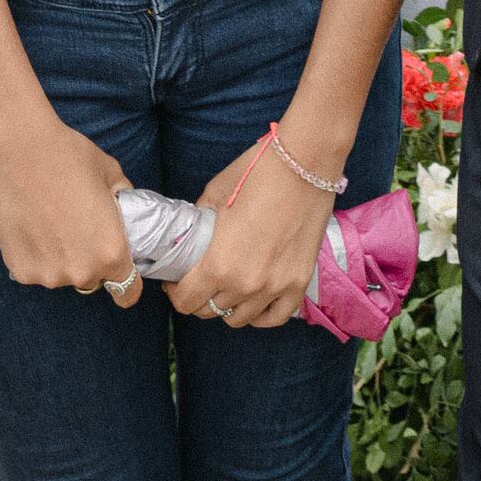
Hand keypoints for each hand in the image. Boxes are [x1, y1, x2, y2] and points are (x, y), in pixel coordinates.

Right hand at [0, 113, 140, 303]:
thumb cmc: (69, 157)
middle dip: (90, 260)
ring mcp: (47, 274)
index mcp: (111, 253)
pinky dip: (35, 254)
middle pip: (92, 279)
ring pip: (61, 274)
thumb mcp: (112, 175)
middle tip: (78, 228)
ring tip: (50, 222)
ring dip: (60, 258)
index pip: (127, 292)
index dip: (128, 285)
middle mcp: (80, 272)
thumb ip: (123, 201)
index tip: (119, 271)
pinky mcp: (18, 269)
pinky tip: (32, 225)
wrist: (20, 149)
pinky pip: (35, 269)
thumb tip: (123, 210)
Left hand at [170, 131, 332, 329]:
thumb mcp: (215, 195)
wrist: (305, 162)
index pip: (186, 301)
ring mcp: (275, 286)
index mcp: (219, 264)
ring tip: (227, 287)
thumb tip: (188, 238)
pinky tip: (253, 303)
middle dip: (199, 298)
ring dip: (228, 305)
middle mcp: (246, 284)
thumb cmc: (257, 172)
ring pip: (240, 318)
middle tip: (200, 281)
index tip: (175, 282)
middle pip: (211, 311)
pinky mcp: (299, 282)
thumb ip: (198, 224)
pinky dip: (260, 315)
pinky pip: (275, 317)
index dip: (175, 292)